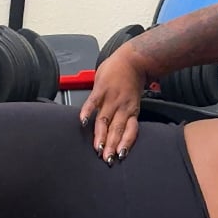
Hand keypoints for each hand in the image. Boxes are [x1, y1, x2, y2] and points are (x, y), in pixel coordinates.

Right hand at [78, 45, 147, 162]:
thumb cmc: (132, 78)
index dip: (124, 143)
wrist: (134, 58)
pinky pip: (93, 103)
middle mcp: (122, 107)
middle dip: (112, 146)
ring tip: (98, 148)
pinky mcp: (100, 90)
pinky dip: (88, 112)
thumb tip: (116, 125)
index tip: (120, 155)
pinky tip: (83, 122)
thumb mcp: (133, 98)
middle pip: (116, 130)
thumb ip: (124, 111)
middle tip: (107, 159)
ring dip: (101, 136)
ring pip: (105, 121)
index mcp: (131, 110)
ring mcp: (110, 99)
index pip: (129, 130)